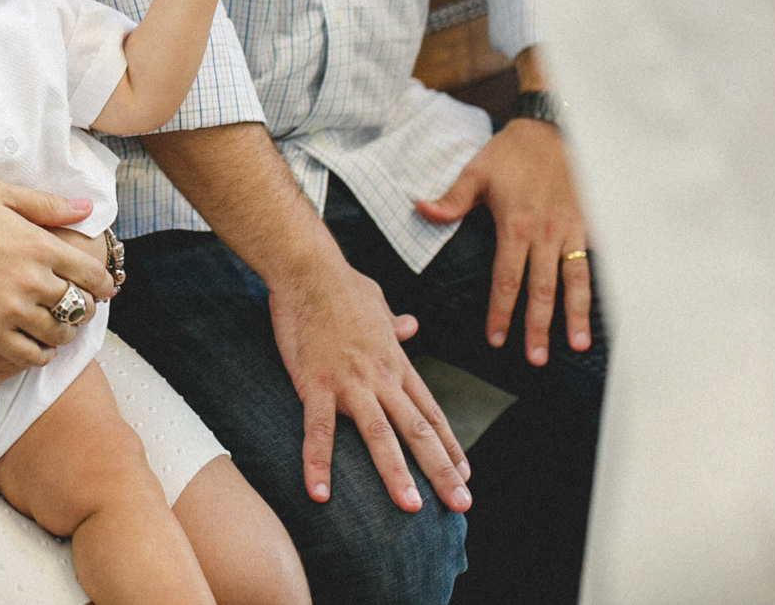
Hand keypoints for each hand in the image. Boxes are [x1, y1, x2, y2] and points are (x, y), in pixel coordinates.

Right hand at [0, 180, 113, 366]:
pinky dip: (41, 355)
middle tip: (82, 308)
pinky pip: (28, 354)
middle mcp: (32, 279)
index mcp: (39, 243)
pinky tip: (39, 348)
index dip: (102, 282)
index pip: (90, 272)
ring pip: (58, 333)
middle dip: (85, 307)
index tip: (102, 286)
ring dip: (65, 332)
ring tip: (61, 329)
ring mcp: (10, 309)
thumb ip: (47, 204)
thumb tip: (88, 209)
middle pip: (78, 304)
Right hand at [267, 261, 472, 514]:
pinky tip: (320, 493)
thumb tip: (411, 324)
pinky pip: (319, 429)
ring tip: (412, 507)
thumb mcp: (377, 302)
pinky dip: (319, 462)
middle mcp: (381, 376)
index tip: (465, 474)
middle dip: (442, 470)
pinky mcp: (315, 382)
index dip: (449, 446)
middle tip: (462, 505)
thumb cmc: (340, 284)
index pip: (429, 412)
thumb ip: (393, 322)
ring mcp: (350, 381)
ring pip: (380, 434)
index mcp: (396, 362)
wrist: (308, 267)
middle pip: (417, 430)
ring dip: (397, 472)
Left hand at [415, 116, 591, 364]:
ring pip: (574, 281)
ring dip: (575, 315)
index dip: (501, 312)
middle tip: (536, 358)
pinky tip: (598, 312)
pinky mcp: (587, 226)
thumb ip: (451, 199)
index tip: (497, 339)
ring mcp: (570, 232)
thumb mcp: (476, 171)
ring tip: (577, 344)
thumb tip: (419, 209)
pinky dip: (595, 290)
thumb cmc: (511, 153)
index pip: (506, 280)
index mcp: (515, 226)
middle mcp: (545, 235)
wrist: (554, 129)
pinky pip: (591, 264)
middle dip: (539, 328)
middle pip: (542, 290)